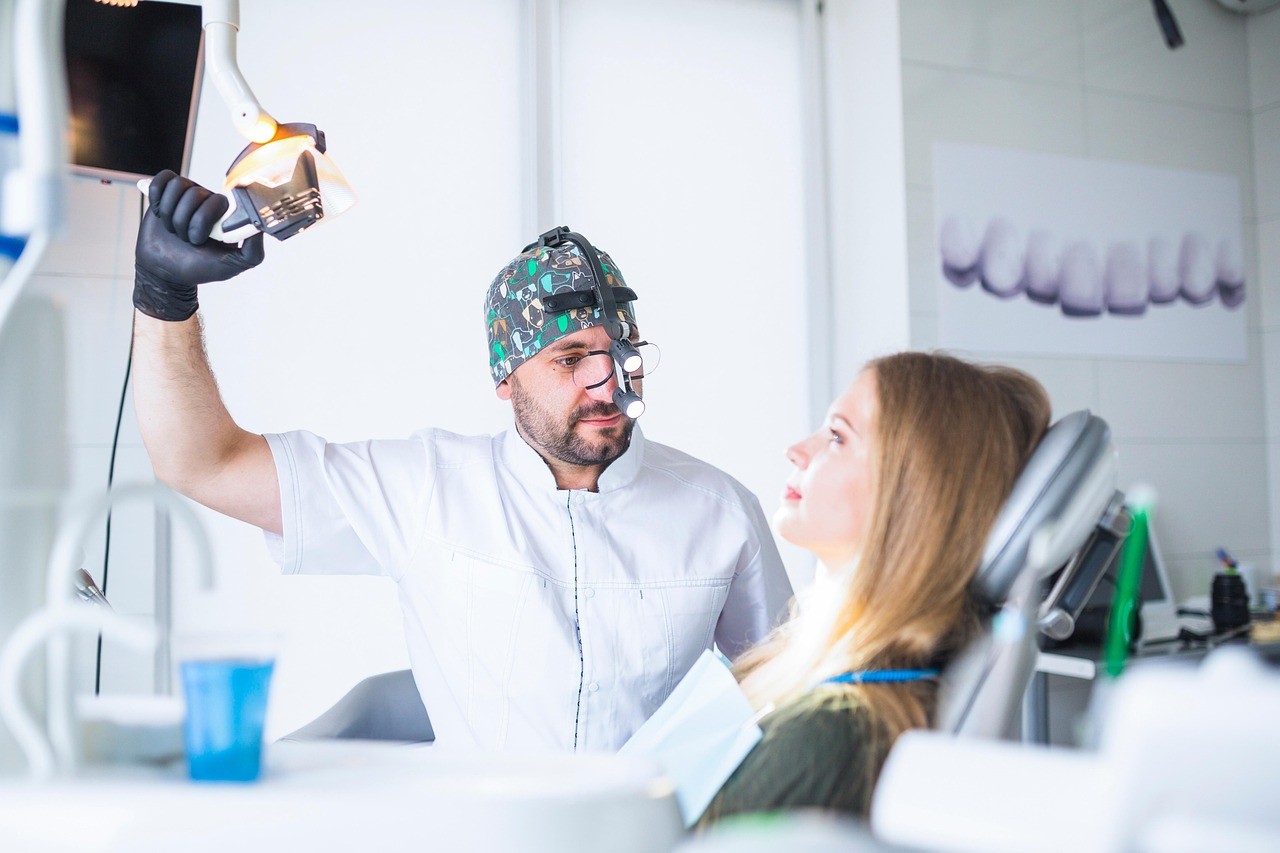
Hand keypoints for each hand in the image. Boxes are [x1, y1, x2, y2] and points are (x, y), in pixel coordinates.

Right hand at [133, 170, 265, 321]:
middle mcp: (207, 199)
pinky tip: (158, 212)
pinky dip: (156, 197)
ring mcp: (186, 195)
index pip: (217, 201)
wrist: (166, 271)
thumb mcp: (232, 265)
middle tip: (184, 238)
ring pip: (177, 185)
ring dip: (169, 213)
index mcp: (225, 213)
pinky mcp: (165, 193)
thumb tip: (260, 227)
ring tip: (172, 229)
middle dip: (184, 222)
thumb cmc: (199, 267)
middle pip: (194, 193)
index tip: (199, 240)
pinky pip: (161, 180)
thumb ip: (253, 251)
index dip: (202, 221)